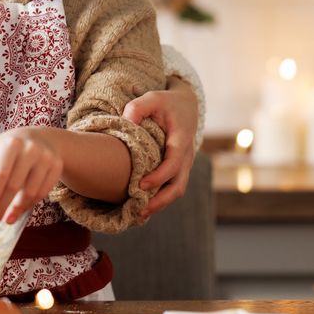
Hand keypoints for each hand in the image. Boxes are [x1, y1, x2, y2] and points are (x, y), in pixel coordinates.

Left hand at [0, 127, 63, 224]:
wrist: (41, 138)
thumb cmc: (11, 147)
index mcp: (12, 143)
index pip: (1, 172)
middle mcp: (31, 149)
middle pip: (15, 184)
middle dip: (4, 204)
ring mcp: (46, 158)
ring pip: (31, 191)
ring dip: (18, 208)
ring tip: (8, 219)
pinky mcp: (57, 166)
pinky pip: (43, 192)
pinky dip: (31, 204)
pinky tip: (21, 209)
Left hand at [124, 77, 198, 217]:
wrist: (187, 105)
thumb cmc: (167, 103)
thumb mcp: (153, 97)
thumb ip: (138, 107)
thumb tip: (126, 122)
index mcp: (181, 141)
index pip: (172, 165)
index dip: (158, 177)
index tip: (141, 186)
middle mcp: (186, 156)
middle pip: (178, 186)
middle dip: (160, 201)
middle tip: (140, 210)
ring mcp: (184, 164)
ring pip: (176, 190)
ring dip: (160, 204)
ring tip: (139, 215)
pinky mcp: (179, 168)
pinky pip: (172, 187)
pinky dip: (160, 198)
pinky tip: (143, 206)